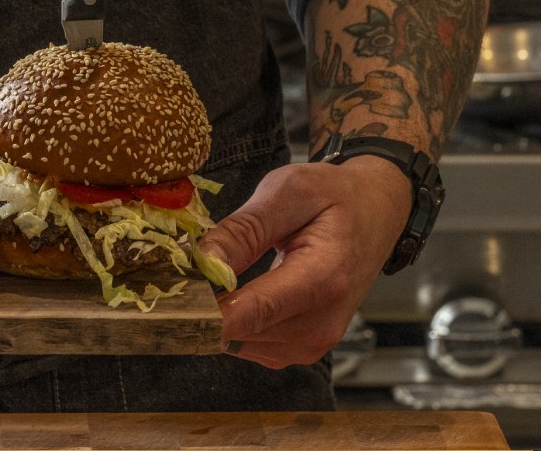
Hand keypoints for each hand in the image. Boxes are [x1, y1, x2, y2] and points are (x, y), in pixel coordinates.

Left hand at [199, 155, 411, 368]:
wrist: (375, 212)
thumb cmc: (334, 196)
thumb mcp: (288, 191)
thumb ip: (244, 229)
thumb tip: (202, 263)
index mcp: (322, 279)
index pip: (251, 312)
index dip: (202, 309)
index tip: (165, 295)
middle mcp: (320, 323)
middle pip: (239, 331)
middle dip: (202, 304)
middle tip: (180, 270)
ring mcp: (313, 343)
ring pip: (238, 341)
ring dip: (216, 313)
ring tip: (213, 274)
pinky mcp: (301, 349)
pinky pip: (249, 343)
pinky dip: (232, 320)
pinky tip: (233, 290)